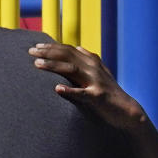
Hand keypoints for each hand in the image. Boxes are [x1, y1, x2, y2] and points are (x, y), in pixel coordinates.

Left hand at [29, 43, 145, 130]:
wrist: (126, 110)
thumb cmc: (108, 93)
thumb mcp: (98, 74)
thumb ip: (87, 61)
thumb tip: (78, 48)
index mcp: (91, 63)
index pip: (68, 50)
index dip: (51, 47)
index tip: (35, 47)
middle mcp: (93, 69)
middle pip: (68, 56)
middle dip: (48, 52)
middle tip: (30, 52)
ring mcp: (95, 82)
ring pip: (72, 70)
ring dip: (53, 66)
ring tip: (37, 64)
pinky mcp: (97, 96)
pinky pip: (81, 93)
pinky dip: (69, 90)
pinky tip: (57, 88)